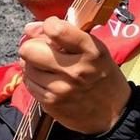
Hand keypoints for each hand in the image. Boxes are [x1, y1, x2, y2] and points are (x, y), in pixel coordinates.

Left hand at [18, 17, 132, 135]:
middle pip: (30, 49)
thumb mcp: (95, 49)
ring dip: (32, 64)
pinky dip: (34, 79)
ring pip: (26, 66)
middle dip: (32, 46)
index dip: (48, 26)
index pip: (56, 30)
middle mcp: (75, 70)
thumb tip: (29, 28)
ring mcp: (60, 89)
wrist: (113, 113)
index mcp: (91, 51)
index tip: (52, 30)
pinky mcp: (50, 103)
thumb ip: (65, 34)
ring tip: (47, 67)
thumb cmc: (101, 75)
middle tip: (42, 51)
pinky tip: (47, 80)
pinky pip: (28, 83)